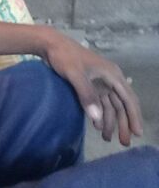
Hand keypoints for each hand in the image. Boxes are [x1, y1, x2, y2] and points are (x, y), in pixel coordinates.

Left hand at [40, 30, 142, 145]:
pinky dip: (100, 115)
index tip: (137, 133)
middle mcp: (109, 79)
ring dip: (111, 122)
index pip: (128, 99)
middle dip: (123, 123)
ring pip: (111, 106)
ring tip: (108, 139)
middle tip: (124, 143)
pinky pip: (100, 103)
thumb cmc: (64, 56)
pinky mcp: (90, 85)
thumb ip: (86, 95)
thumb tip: (97, 119)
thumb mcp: (75, 74)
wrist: (49, 44)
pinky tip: (98, 127)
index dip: (134, 116)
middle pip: (121, 105)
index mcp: (112, 75)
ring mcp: (100, 82)